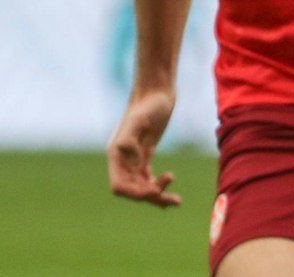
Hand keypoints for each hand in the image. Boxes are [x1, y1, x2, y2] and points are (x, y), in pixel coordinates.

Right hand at [107, 88, 180, 207]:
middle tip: (172, 198)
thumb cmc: (149, 104)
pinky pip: (147, 178)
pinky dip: (158, 187)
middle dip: (150, 196)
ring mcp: (134, 158)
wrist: (157, 91)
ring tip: (176, 202)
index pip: (119, 186)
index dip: (134, 194)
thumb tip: (133, 159)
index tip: (154, 192)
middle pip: (131, 190)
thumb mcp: (139, 120)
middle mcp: (123, 159)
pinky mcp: (145, 154)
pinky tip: (171, 195)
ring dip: (156, 197)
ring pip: (141, 186)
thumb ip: (130, 139)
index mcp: (117, 155)